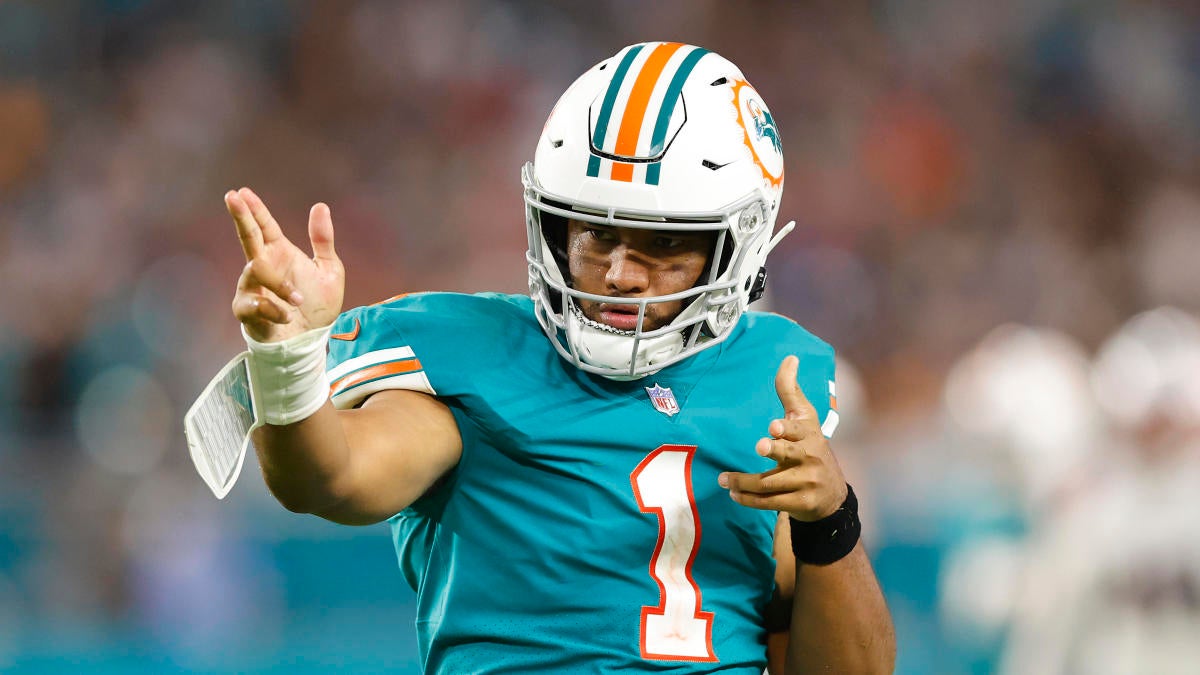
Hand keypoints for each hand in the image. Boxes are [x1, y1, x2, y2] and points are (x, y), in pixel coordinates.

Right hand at [227, 187, 344, 341]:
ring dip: (279, 284)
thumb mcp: (329, 270)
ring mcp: (252, 288)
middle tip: (232, 197)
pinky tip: (287, 314)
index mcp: (280, 253)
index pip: (264, 226)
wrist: (312, 341)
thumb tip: (320, 206)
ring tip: (298, 299)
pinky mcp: (248, 312)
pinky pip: (253, 304)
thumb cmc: (317, 306)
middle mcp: (262, 266)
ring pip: (254, 271)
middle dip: (241, 217)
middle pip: (247, 237)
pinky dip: (273, 308)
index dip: (254, 209)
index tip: (242, 191)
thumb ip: (323, 240)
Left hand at [719, 356, 846, 521]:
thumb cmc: (810, 447)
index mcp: (810, 434)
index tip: (774, 426)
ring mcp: (807, 482)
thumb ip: (791, 391)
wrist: (832, 495)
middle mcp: (811, 457)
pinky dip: (750, 499)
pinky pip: (771, 502)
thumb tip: (790, 357)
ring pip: (773, 483)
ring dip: (745, 482)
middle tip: (760, 446)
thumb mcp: (805, 420)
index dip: (787, 428)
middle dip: (775, 450)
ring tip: (724, 480)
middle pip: (790, 454)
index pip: (799, 429)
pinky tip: (733, 494)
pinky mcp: (801, 504)